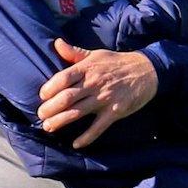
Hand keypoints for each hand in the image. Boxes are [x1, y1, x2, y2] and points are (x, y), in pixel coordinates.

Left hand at [38, 39, 158, 147]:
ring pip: (78, 112)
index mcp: (87, 68)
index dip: (49, 88)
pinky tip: (75, 144)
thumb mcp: (96, 54)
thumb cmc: (117, 63)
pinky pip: (98, 127)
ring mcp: (104, 99)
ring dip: (60, 121)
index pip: (63, 78)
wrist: (147, 71)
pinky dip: (86, 137)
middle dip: (50, 108)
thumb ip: (74, 53)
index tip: (42, 96)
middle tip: (41, 116)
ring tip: (48, 127)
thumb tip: (56, 43)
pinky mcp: (115, 112)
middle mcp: (94, 83)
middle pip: (67, 97)